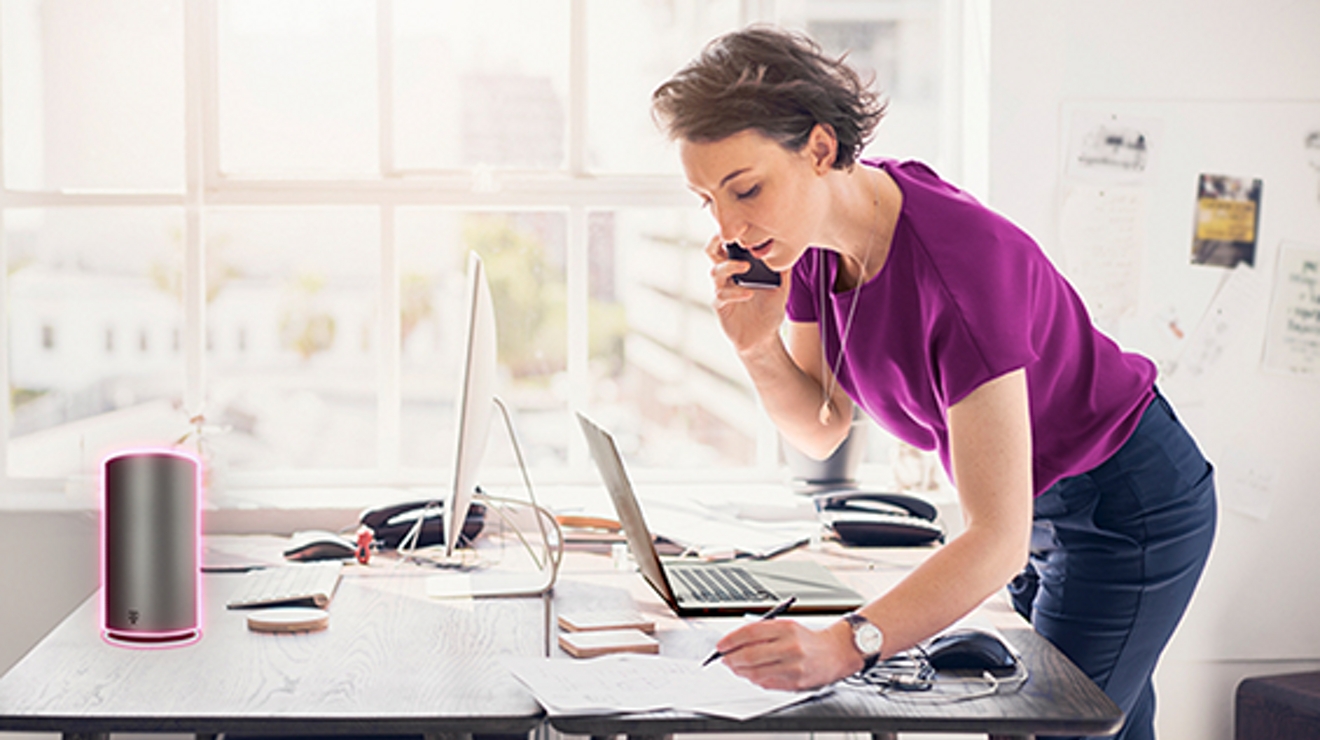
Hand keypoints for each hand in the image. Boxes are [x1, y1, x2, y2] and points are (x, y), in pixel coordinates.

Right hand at [704, 235, 788, 355]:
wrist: (764, 337)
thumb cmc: (769, 310)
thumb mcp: (782, 286)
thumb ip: (784, 267)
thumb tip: (794, 245)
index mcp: (739, 266)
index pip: (729, 243)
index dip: (732, 232)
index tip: (743, 224)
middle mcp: (727, 275)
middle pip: (712, 251)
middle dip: (717, 241)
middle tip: (730, 237)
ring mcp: (722, 290)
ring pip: (715, 272)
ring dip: (729, 266)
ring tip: (746, 266)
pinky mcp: (721, 306)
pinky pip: (721, 295)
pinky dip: (735, 292)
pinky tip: (748, 293)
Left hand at [713, 618, 861, 690]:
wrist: (835, 653)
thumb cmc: (806, 639)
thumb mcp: (786, 626)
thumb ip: (761, 632)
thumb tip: (734, 642)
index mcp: (786, 628)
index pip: (750, 633)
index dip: (731, 640)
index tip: (721, 645)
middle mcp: (790, 647)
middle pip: (750, 654)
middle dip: (731, 658)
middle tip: (724, 659)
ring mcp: (793, 666)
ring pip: (755, 672)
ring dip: (740, 671)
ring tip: (735, 667)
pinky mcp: (795, 682)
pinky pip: (766, 683)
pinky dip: (754, 679)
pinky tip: (751, 674)